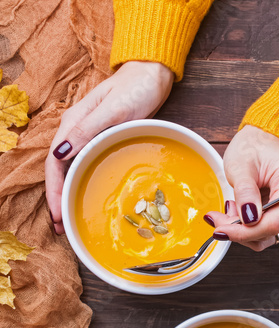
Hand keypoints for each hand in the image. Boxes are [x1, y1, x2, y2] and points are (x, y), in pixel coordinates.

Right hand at [45, 61, 173, 233]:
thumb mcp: (113, 109)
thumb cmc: (135, 89)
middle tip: (61, 228)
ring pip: (72, 171)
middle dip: (58, 200)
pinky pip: (86, 166)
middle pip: (60, 171)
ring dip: (68, 195)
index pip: (55, 164)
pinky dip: (82, 184)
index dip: (54, 191)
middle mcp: (77, 132)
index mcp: (73, 125)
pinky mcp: (102, 140)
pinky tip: (85, 196)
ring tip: (68, 219)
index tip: (58, 215)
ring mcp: (89, 137)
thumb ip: (87, 130)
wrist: (151, 76)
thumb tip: (59, 154)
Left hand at [204, 125, 278, 250]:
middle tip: (216, 218)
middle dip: (239, 230)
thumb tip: (249, 220)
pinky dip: (250, 226)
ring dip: (243, 229)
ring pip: (268, 236)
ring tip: (230, 208)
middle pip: (270, 232)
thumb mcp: (242, 166)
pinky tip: (239, 210)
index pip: (273, 223)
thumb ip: (245, 192)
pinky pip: (269, 230)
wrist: (265, 138)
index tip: (220, 230)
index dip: (244, 232)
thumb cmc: (255, 146)